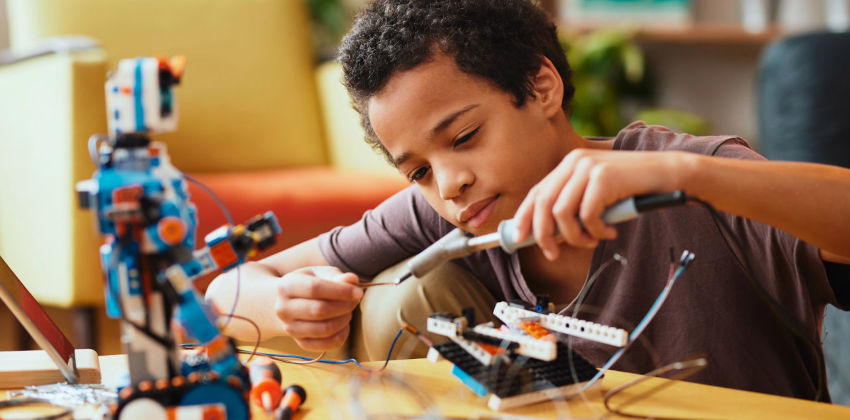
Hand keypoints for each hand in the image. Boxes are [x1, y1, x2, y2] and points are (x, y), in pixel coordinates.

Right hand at [275, 266, 363, 351]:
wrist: (288, 304)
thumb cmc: (309, 284)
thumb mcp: (319, 274)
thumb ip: (336, 276)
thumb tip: (353, 280)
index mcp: (287, 286)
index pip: (315, 289)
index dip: (340, 291)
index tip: (358, 292)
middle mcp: (284, 309)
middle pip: (319, 310)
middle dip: (344, 306)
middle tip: (355, 301)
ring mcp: (290, 328)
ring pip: (324, 329)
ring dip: (344, 320)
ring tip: (348, 311)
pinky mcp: (301, 343)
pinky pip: (326, 344)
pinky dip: (341, 335)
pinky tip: (344, 324)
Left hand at [513, 148, 690, 259]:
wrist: (668, 174)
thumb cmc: (633, 189)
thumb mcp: (598, 195)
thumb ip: (574, 206)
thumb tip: (549, 235)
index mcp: (570, 164)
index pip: (537, 192)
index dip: (524, 216)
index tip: (518, 238)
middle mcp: (575, 162)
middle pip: (543, 204)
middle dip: (543, 235)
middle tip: (552, 253)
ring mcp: (589, 168)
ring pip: (562, 214)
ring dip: (574, 237)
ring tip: (591, 241)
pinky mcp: (603, 178)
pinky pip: (586, 216)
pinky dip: (595, 231)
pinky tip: (609, 231)